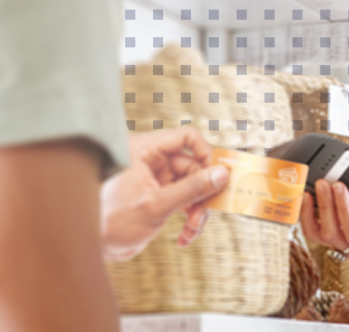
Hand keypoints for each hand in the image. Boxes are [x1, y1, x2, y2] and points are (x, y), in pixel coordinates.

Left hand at [100, 127, 229, 260]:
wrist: (90, 247)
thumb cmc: (110, 221)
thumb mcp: (157, 204)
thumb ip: (192, 188)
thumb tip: (221, 174)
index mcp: (144, 150)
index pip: (186, 137)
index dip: (206, 153)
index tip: (218, 174)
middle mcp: (150, 161)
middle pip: (193, 166)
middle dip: (201, 193)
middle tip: (204, 212)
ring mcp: (155, 179)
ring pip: (192, 186)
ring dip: (197, 209)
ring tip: (192, 228)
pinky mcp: (158, 196)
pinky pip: (184, 201)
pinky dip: (188, 217)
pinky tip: (185, 235)